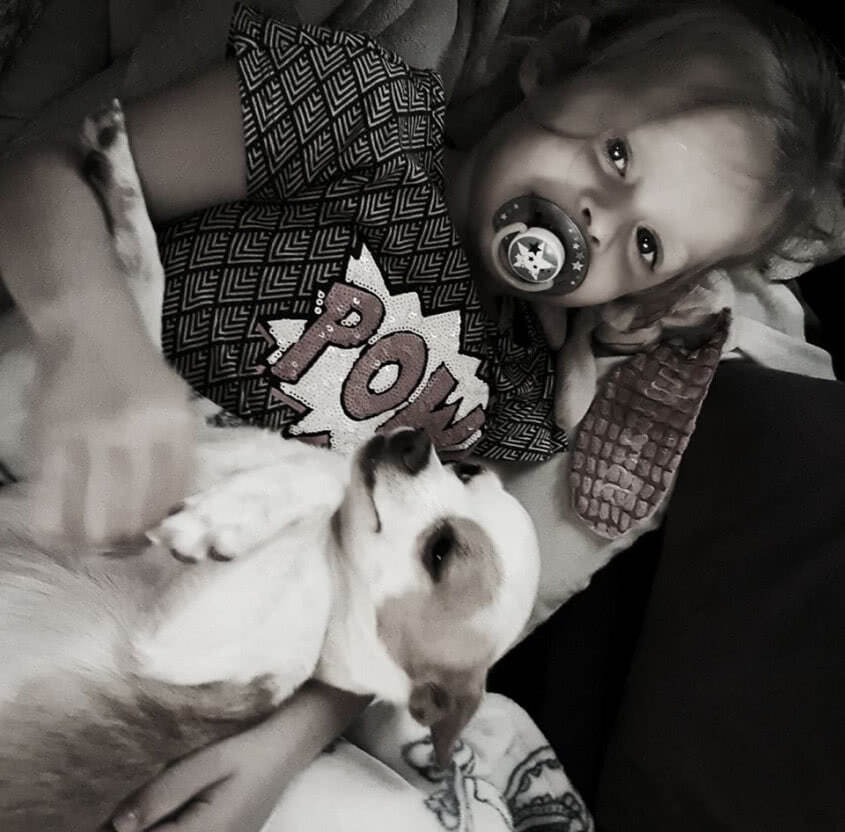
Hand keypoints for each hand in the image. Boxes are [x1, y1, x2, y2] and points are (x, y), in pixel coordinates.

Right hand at [30, 332, 194, 543]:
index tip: (149, 535)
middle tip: (116, 544)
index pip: (173, 494)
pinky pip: (54, 491)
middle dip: (126, 538)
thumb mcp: (176, 402)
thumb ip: (178, 449)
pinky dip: (53, 520)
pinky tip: (53, 533)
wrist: (91, 326)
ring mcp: (94, 435)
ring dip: (92, 537)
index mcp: (175, 427)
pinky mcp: (54, 435)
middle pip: (136, 509)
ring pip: (97, 509)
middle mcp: (139, 433)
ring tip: (88, 543)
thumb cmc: (140, 369)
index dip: (159, 522)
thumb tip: (173, 507)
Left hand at [110, 683, 369, 831]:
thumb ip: (162, 793)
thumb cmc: (251, 742)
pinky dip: (168, 823)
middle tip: (115, 808)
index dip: (124, 830)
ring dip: (153, 824)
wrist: (293, 737)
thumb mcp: (205, 761)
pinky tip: (158, 805)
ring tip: (133, 804)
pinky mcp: (227, 831)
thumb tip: (119, 826)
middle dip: (137, 827)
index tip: (102, 815)